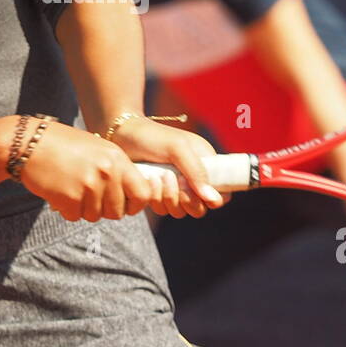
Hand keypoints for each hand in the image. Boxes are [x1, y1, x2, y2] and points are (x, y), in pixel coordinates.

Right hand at [15, 122, 153, 221]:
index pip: (143, 194)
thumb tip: (133, 197)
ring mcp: (88, 185)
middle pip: (118, 211)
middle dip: (104, 210)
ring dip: (83, 208)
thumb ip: (115, 170)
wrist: (29, 142)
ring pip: (95, 216)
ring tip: (71, 188)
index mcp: (117, 159)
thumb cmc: (64, 146)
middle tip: (88, 196)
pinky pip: (74, 216)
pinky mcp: (69, 197)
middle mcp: (106, 172)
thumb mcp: (98, 149)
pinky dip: (66, 209)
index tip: (124, 205)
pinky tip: (59, 190)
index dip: (134, 205)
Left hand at [106, 117, 229, 218]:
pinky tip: (148, 180)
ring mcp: (175, 188)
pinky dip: (155, 199)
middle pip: (200, 208)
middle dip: (187, 200)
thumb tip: (213, 200)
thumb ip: (197, 172)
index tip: (197, 190)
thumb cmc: (153, 136)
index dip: (213, 199)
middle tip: (176, 182)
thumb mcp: (178, 148)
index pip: (223, 193)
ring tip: (159, 176)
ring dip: (169, 198)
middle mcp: (193, 179)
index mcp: (206, 164)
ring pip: (180, 211)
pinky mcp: (158, 194)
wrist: (122, 135)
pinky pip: (163, 209)